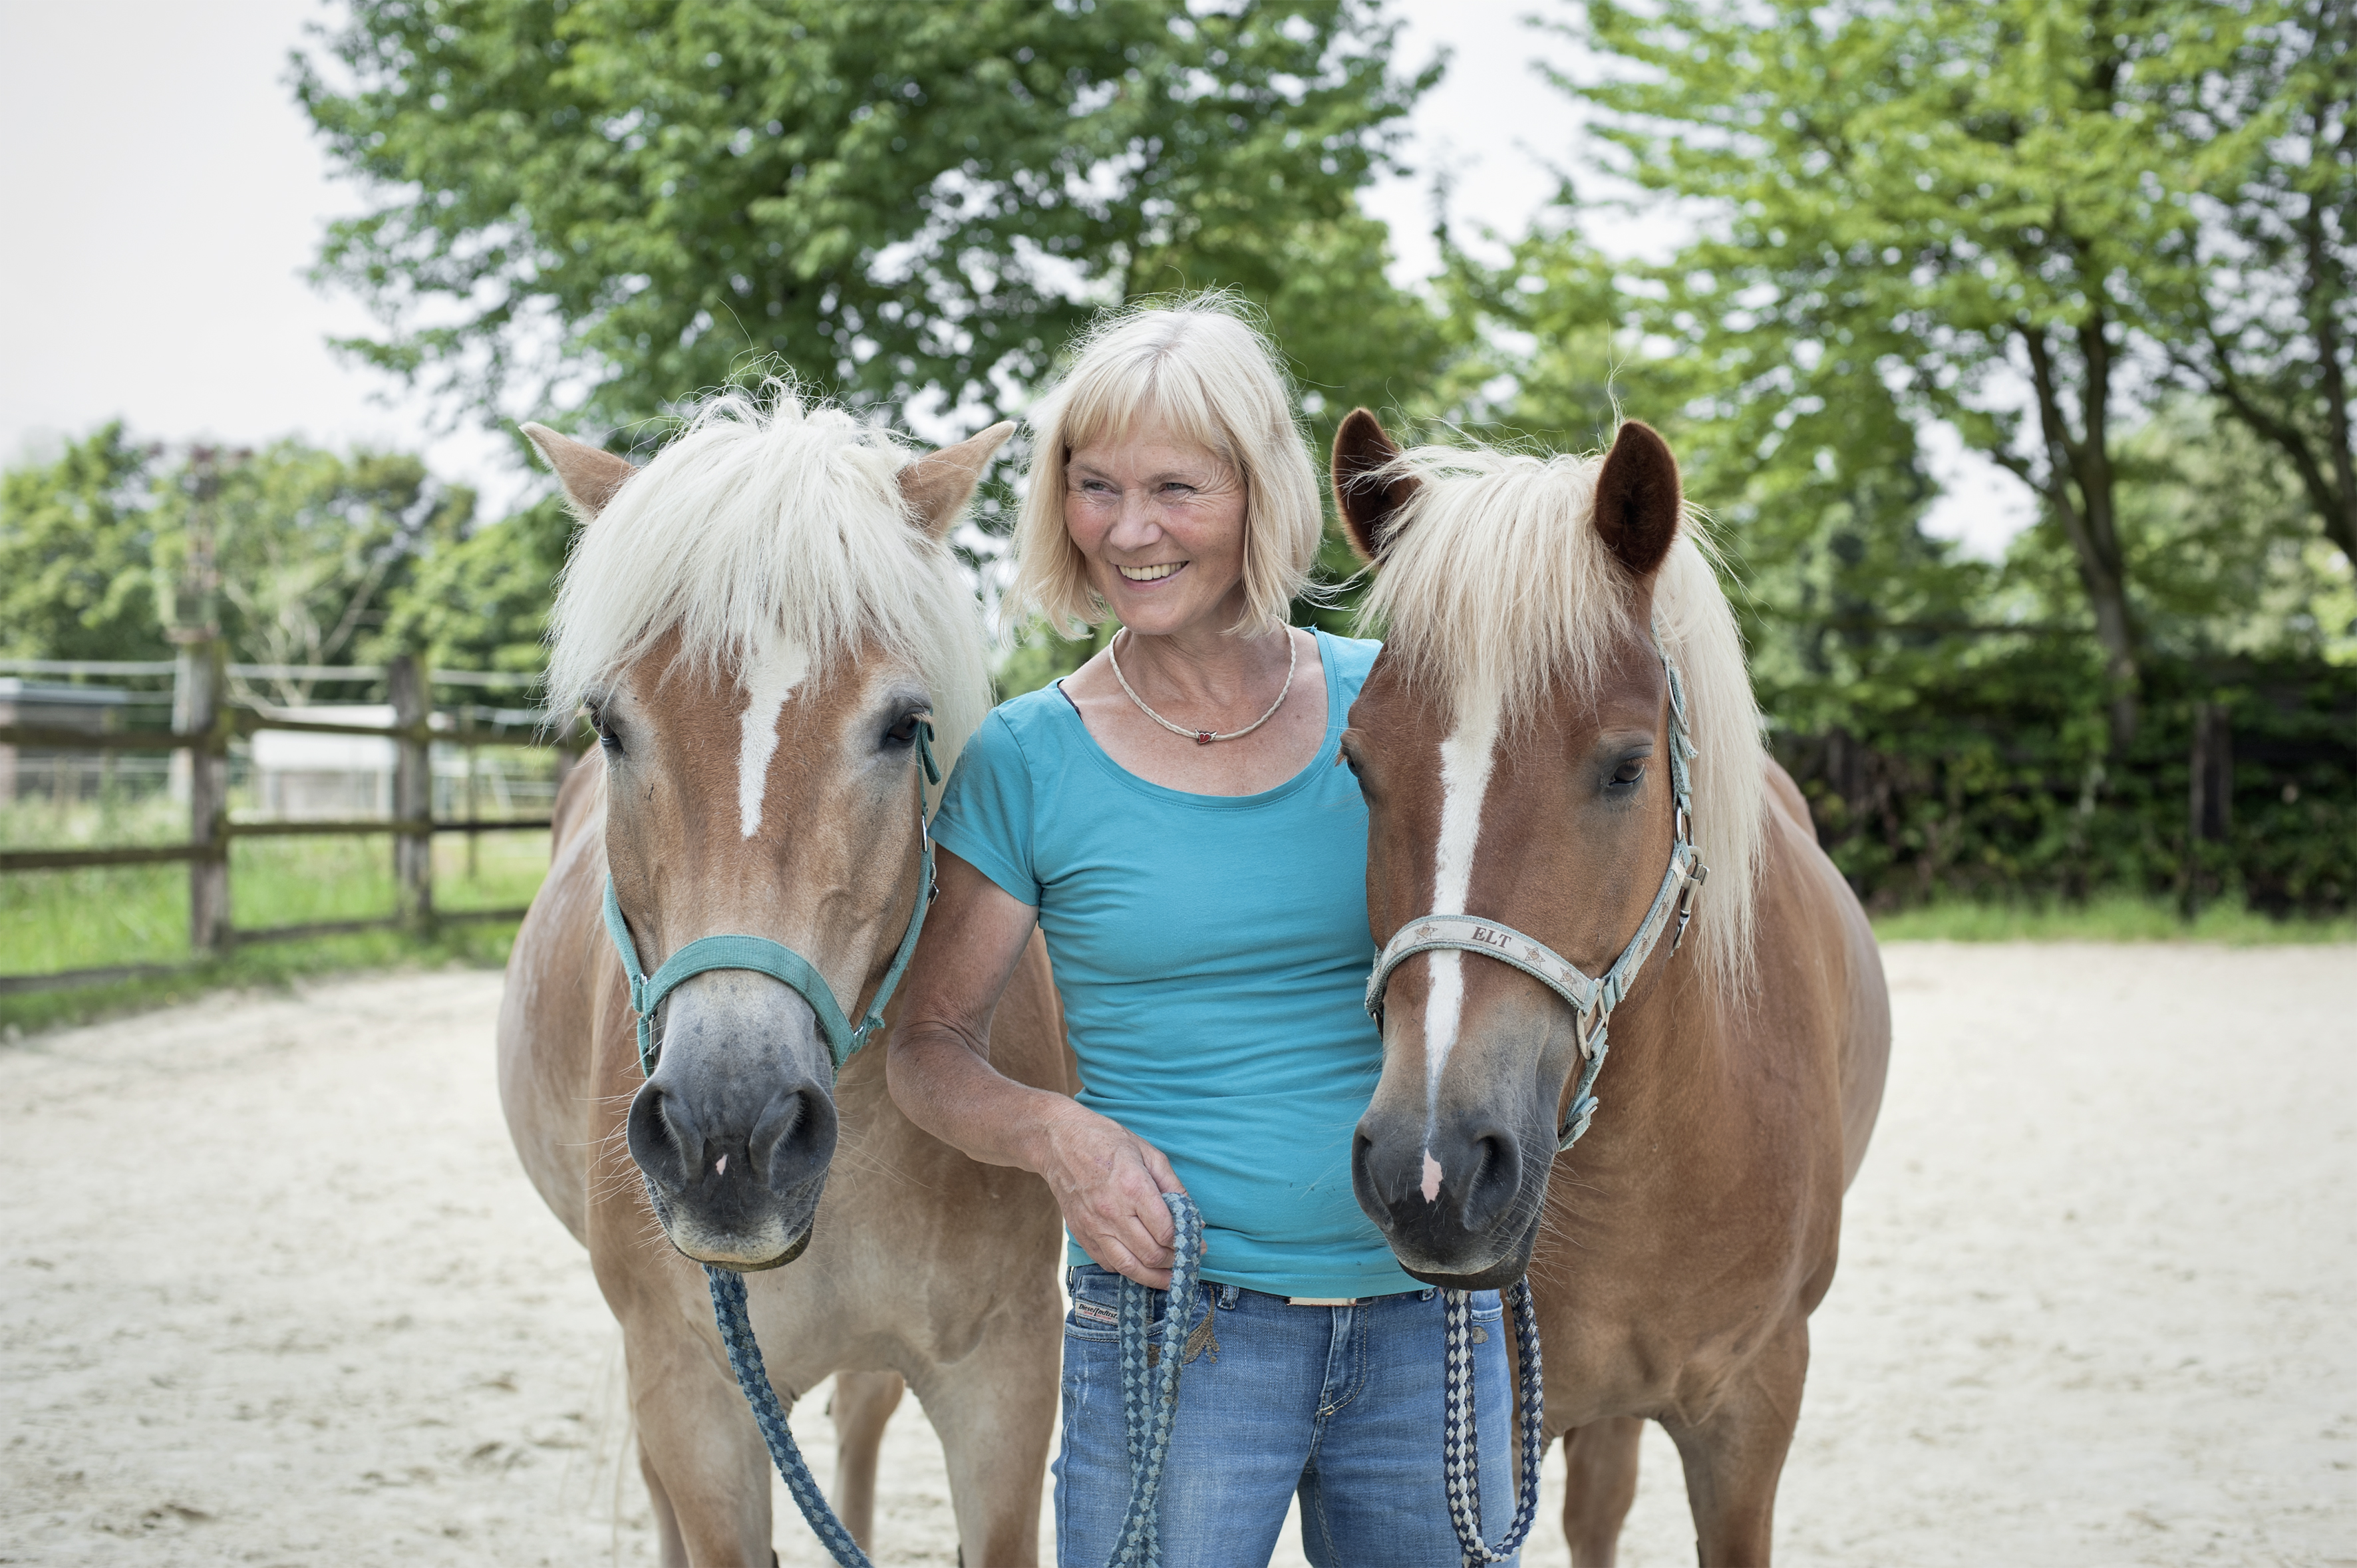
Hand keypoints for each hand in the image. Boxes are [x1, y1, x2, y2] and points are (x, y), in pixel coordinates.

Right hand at [1032, 1102, 1186, 1288]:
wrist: (1059, 1141)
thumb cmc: (1106, 1141)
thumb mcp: (1148, 1153)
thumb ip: (1173, 1187)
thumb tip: (1193, 1219)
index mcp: (1133, 1188)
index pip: (1166, 1231)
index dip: (1187, 1243)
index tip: (1198, 1245)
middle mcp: (1113, 1212)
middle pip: (1151, 1255)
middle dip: (1175, 1262)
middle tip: (1187, 1260)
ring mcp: (1094, 1227)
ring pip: (1130, 1268)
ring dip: (1154, 1278)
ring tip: (1170, 1277)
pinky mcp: (1081, 1234)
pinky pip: (1108, 1264)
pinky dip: (1129, 1270)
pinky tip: (1142, 1265)